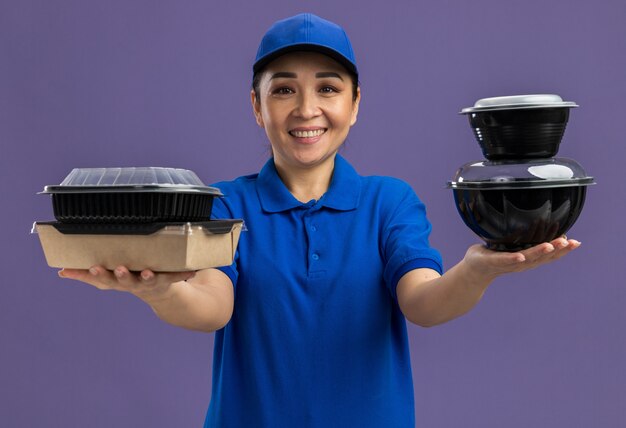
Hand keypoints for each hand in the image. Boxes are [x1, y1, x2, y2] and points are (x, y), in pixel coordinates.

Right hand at [58, 265, 195, 302]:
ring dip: (147, 277)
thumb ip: (85, 275)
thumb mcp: (109, 279)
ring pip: (149, 280)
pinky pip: (177, 275)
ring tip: (146, 272)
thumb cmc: (132, 279)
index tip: (93, 268)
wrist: (163, 295)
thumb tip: (61, 271)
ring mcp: (153, 282)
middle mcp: (135, 283)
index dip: (99, 275)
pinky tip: (193, 271)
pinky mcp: (170, 279)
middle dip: (121, 276)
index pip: (105, 279)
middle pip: (126, 281)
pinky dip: (185, 273)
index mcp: (119, 281)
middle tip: (118, 269)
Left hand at [463, 236, 580, 281]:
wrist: (475, 269)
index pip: (549, 255)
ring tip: (550, 245)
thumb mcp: (514, 246)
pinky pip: (504, 260)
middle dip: (556, 250)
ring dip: (538, 252)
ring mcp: (507, 264)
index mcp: (528, 259)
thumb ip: (526, 238)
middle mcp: (521, 264)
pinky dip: (514, 259)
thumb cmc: (495, 254)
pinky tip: (521, 256)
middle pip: (542, 258)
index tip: (576, 242)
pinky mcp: (493, 262)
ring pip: (526, 259)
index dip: (563, 250)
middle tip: (569, 242)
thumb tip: (538, 220)